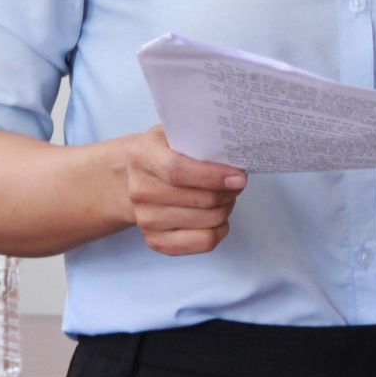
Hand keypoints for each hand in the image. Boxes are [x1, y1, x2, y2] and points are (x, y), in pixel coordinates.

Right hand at [123, 126, 245, 255]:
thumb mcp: (177, 134)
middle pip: (198, 200)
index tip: (239, 177)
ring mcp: (146, 219)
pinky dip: (219, 230)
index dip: (212, 176)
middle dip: (228, 193)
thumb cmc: (166, 152)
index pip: (177, 170)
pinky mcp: (156, 241)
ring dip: (225, 209)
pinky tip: (218, 218)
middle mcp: (140, 190)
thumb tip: (236, 163)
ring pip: (206, 222)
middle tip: (237, 183)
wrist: (136, 177)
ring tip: (225, 196)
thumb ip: (202, 142)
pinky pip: (202, 242)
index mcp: (143, 155)